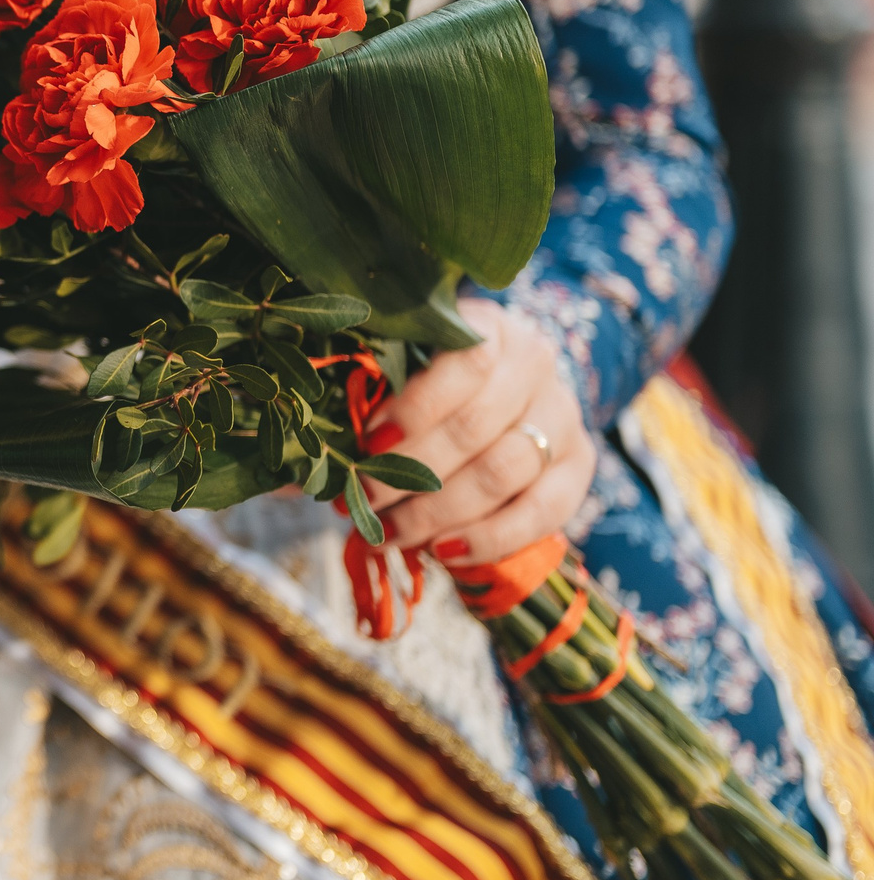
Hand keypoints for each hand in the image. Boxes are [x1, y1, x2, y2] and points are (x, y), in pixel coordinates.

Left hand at [361, 299, 594, 563]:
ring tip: (391, 533)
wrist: (506, 390)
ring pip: (504, 472)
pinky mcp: (580, 465)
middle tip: (364, 500)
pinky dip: (488, 538)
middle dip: (412, 472)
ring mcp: (563, 415)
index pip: (465, 364)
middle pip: (478, 427)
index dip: (416, 408)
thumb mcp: (399, 370)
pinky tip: (441, 551)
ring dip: (439, 511)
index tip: (367, 444)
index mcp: (488, 328)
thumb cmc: (431, 379)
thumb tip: (300, 464)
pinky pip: (542, 512)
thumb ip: (360, 399)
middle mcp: (535, 364)